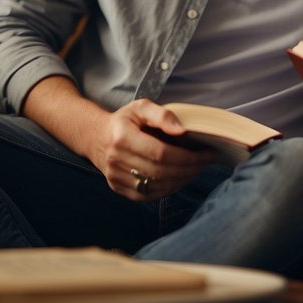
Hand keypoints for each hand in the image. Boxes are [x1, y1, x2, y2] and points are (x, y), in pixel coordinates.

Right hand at [91, 100, 213, 201]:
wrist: (96, 137)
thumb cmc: (124, 121)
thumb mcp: (141, 107)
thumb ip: (162, 115)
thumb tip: (182, 131)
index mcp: (122, 138)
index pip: (161, 153)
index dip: (187, 157)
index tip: (206, 154)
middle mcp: (116, 160)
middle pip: (160, 172)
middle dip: (188, 170)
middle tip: (204, 163)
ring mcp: (115, 177)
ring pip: (155, 186)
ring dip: (181, 181)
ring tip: (195, 170)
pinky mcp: (117, 188)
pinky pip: (147, 195)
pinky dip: (167, 189)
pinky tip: (179, 179)